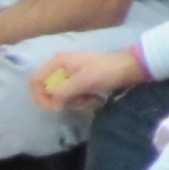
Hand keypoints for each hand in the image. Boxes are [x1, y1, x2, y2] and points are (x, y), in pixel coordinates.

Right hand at [29, 46, 143, 113]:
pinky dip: (82, 100)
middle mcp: (61, 66)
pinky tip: (96, 99)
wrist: (133, 67)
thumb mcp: (83, 82)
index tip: (55, 108)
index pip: (35, 81)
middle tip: (80, 103)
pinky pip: (74, 95)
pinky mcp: (82, 81)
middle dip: (63, 101)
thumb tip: (52, 104)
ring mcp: (72, 73)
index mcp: (58, 62)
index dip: (41, 97)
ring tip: (92, 100)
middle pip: (49, 90)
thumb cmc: (108, 71)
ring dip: (75, 102)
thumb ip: (62, 92)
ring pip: (62, 95)